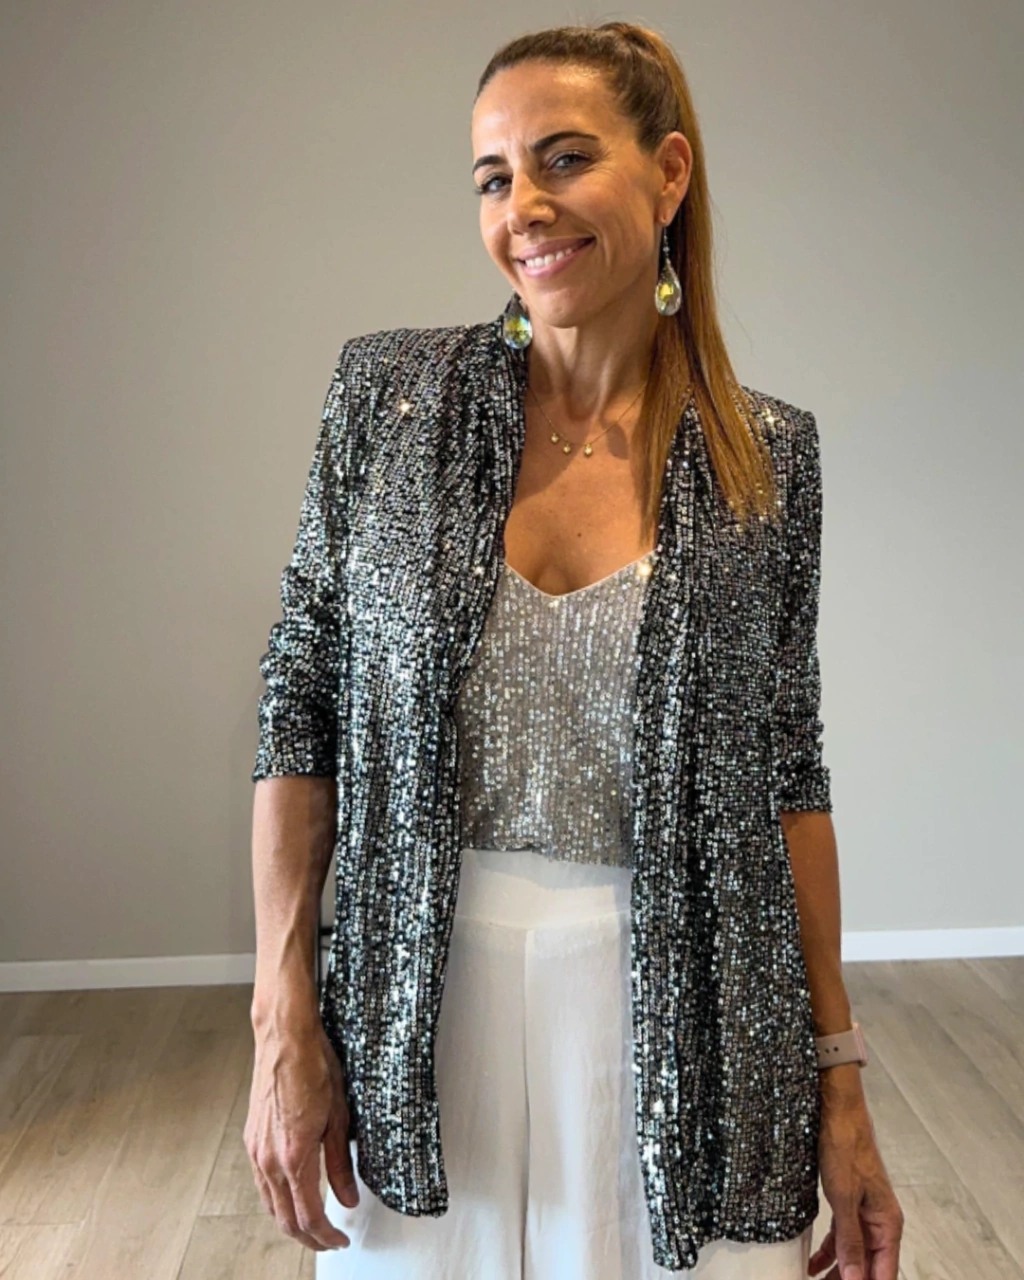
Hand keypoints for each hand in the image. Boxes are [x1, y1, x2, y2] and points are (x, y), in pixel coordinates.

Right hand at [244, 1015, 359, 1251]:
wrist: (285, 1039)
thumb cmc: (314, 1068)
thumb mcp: (339, 1117)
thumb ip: (340, 1164)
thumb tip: (348, 1198)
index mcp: (294, 1156)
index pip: (309, 1215)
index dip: (326, 1235)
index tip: (342, 1239)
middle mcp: (269, 1159)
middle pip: (285, 1218)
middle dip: (309, 1237)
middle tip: (330, 1240)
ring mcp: (256, 1150)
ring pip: (270, 1204)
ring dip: (291, 1221)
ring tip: (314, 1224)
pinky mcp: (251, 1140)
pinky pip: (262, 1184)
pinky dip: (278, 1200)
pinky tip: (292, 1196)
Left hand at [810, 1088, 903, 1278]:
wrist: (838, 1112)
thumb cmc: (845, 1147)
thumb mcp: (843, 1198)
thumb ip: (849, 1240)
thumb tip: (856, 1279)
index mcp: (887, 1224)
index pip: (884, 1274)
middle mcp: (881, 1222)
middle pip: (869, 1267)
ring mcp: (865, 1212)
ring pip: (855, 1254)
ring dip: (839, 1271)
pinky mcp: (849, 1203)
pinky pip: (842, 1235)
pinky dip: (830, 1251)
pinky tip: (815, 1263)